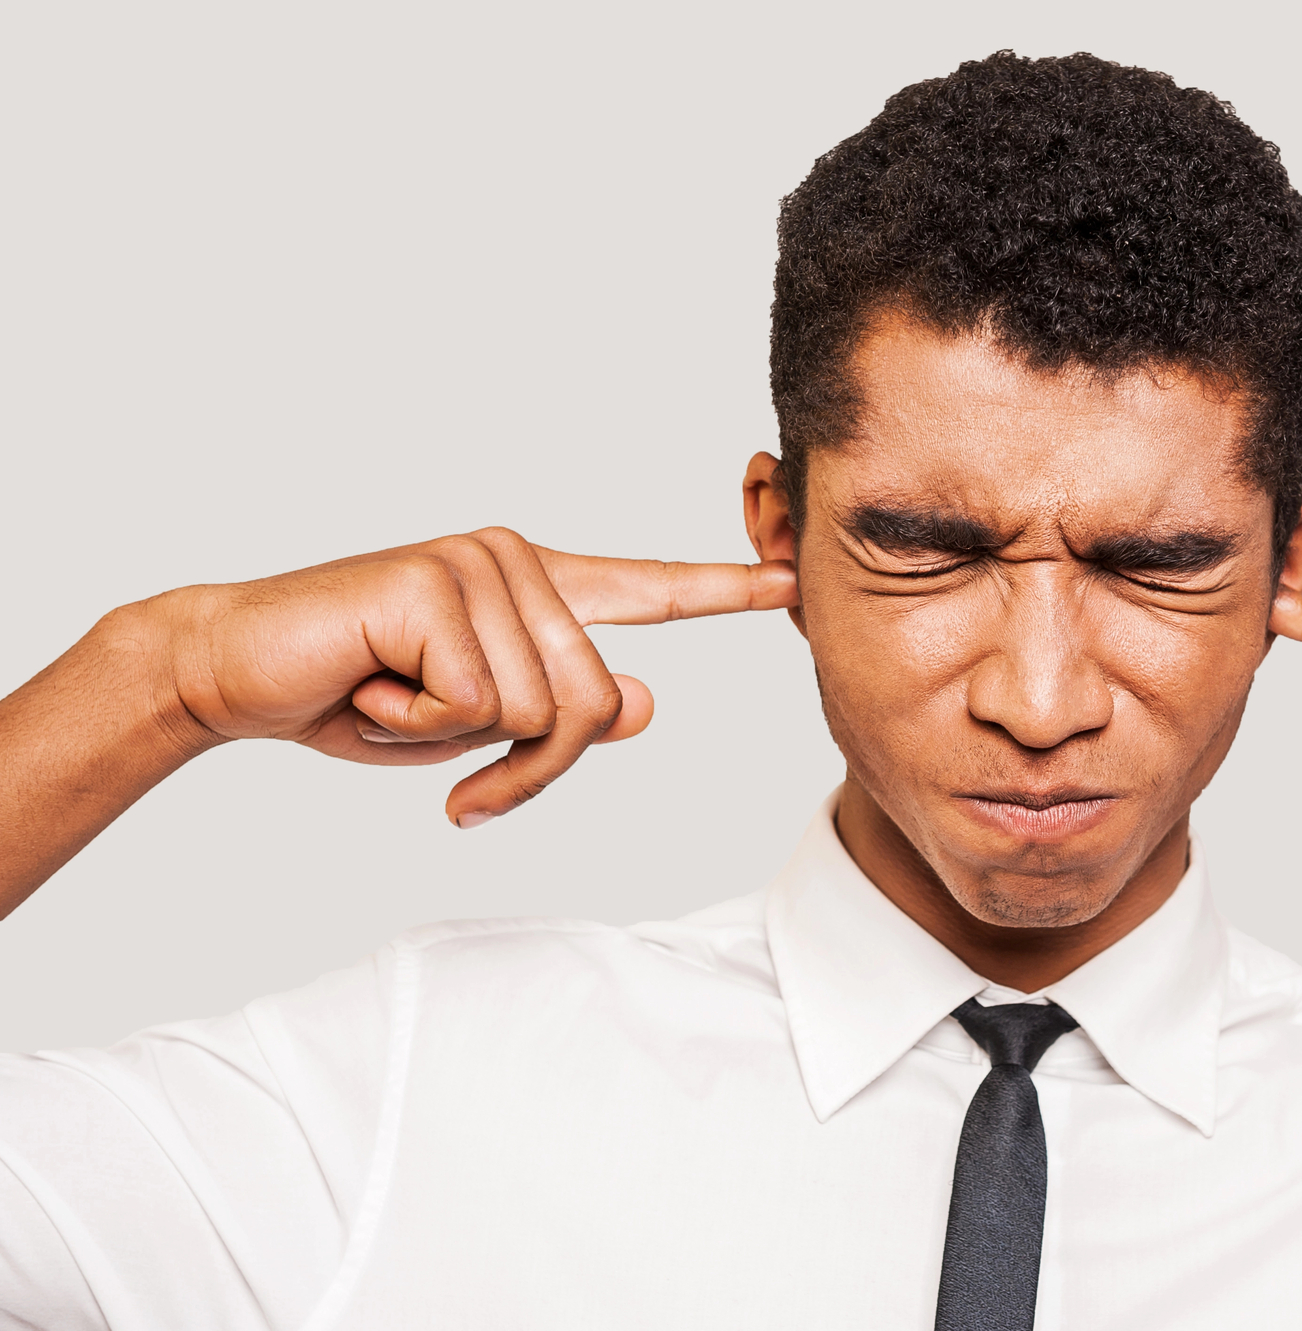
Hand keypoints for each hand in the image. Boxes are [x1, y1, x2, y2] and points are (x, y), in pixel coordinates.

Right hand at [156, 528, 797, 825]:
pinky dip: (419, 724)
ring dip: (464, 748)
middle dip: (526, 767)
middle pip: (593, 705)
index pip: (643, 592)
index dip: (720, 593)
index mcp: (535, 592)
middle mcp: (517, 564)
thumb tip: (645, 703)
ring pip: (542, 710)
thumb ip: (558, 715)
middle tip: (458, 778)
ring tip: (396, 707)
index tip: (792, 581)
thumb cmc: (360, 697)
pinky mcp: (438, 581)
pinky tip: (372, 684)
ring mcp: (479, 563)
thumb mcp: (475, 728)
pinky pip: (478, 702)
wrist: (237, 672)